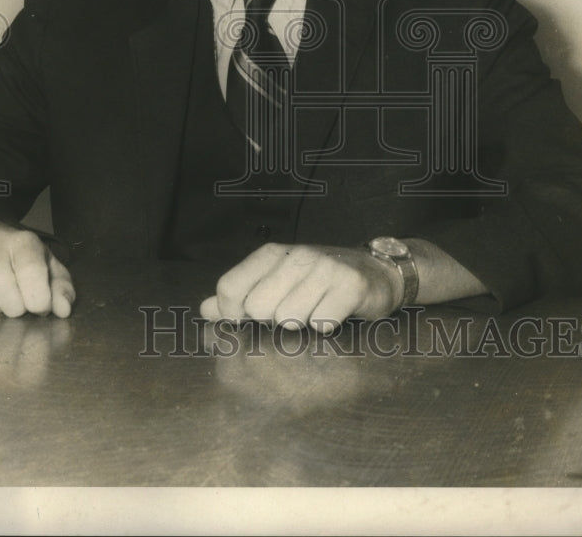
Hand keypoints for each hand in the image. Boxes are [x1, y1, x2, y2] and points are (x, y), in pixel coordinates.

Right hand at [0, 221, 75, 317]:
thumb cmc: (25, 260)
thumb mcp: (50, 270)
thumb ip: (61, 289)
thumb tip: (63, 309)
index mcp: (23, 240)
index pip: (30, 270)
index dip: (37, 298)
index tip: (40, 308)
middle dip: (13, 306)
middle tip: (20, 304)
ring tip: (0, 297)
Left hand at [199, 243, 401, 332]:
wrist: (375, 273)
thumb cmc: (319, 282)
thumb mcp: (276, 283)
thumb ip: (240, 296)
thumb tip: (205, 309)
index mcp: (271, 254)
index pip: (230, 286)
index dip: (231, 313)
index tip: (245, 322)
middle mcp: (296, 255)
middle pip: (258, 308)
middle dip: (272, 321)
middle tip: (293, 311)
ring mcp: (324, 268)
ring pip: (289, 319)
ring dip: (302, 325)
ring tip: (315, 310)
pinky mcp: (350, 285)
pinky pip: (321, 323)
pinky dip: (326, 326)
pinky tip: (334, 313)